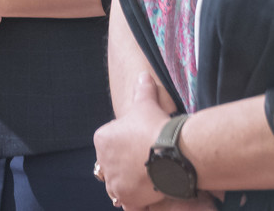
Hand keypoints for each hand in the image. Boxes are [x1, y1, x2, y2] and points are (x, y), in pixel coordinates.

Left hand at [93, 72, 177, 209]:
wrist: (171, 152)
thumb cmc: (156, 127)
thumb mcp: (146, 104)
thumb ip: (142, 90)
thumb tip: (143, 75)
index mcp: (102, 138)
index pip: (111, 142)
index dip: (127, 143)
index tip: (141, 143)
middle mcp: (102, 161)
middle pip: (114, 165)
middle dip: (126, 165)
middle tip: (146, 162)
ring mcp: (114, 181)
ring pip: (118, 184)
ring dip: (128, 183)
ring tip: (147, 179)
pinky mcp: (126, 197)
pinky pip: (128, 203)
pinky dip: (136, 202)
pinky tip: (148, 196)